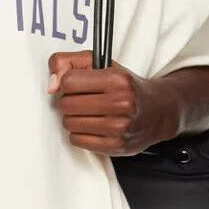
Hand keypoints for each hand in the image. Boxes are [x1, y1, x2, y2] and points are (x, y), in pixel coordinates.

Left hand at [47, 50, 178, 155]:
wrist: (157, 112)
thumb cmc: (125, 87)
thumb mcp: (100, 64)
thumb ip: (68, 62)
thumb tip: (51, 86)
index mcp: (117, 79)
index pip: (68, 81)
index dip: (69, 83)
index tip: (78, 84)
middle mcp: (121, 103)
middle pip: (66, 104)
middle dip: (70, 101)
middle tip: (85, 100)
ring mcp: (119, 127)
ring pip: (69, 123)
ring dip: (74, 118)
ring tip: (90, 113)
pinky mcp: (114, 146)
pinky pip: (76, 140)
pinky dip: (80, 133)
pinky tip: (94, 126)